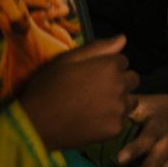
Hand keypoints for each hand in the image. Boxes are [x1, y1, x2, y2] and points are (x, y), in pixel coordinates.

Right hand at [17, 36, 138, 151]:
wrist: (35, 124)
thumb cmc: (48, 87)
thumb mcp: (68, 59)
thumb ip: (98, 48)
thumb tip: (123, 38)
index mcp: (109, 65)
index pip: (123, 61)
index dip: (108, 67)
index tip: (94, 75)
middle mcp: (119, 85)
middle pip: (132, 80)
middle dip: (119, 82)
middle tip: (96, 91)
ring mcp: (119, 108)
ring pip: (131, 100)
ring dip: (120, 101)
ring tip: (97, 106)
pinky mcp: (115, 128)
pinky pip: (122, 120)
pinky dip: (112, 120)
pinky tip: (94, 120)